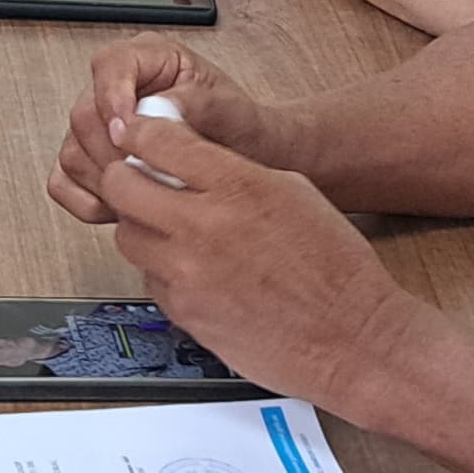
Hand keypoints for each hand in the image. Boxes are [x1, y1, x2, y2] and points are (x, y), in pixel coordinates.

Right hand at [47, 39, 278, 224]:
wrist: (250, 160)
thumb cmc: (242, 129)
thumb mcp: (234, 111)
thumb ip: (197, 104)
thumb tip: (158, 108)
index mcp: (149, 58)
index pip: (109, 65)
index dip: (112, 99)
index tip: (128, 134)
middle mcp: (118, 87)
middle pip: (83, 114)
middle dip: (114, 154)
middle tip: (148, 175)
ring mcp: (99, 125)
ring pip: (71, 151)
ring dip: (106, 182)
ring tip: (147, 193)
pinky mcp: (88, 159)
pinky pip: (63, 181)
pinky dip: (88, 201)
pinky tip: (123, 207)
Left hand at [86, 104, 436, 422]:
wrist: (352, 339)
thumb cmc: (335, 268)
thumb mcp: (294, 192)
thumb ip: (234, 171)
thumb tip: (186, 157)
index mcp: (238, 186)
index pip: (158, 141)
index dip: (140, 133)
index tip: (136, 135)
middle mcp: (203, 227)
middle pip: (121, 186)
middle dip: (124, 177)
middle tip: (137, 180)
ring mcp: (187, 274)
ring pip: (127, 235)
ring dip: (141, 227)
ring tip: (171, 230)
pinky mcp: (184, 312)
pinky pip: (149, 279)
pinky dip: (161, 270)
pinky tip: (194, 270)